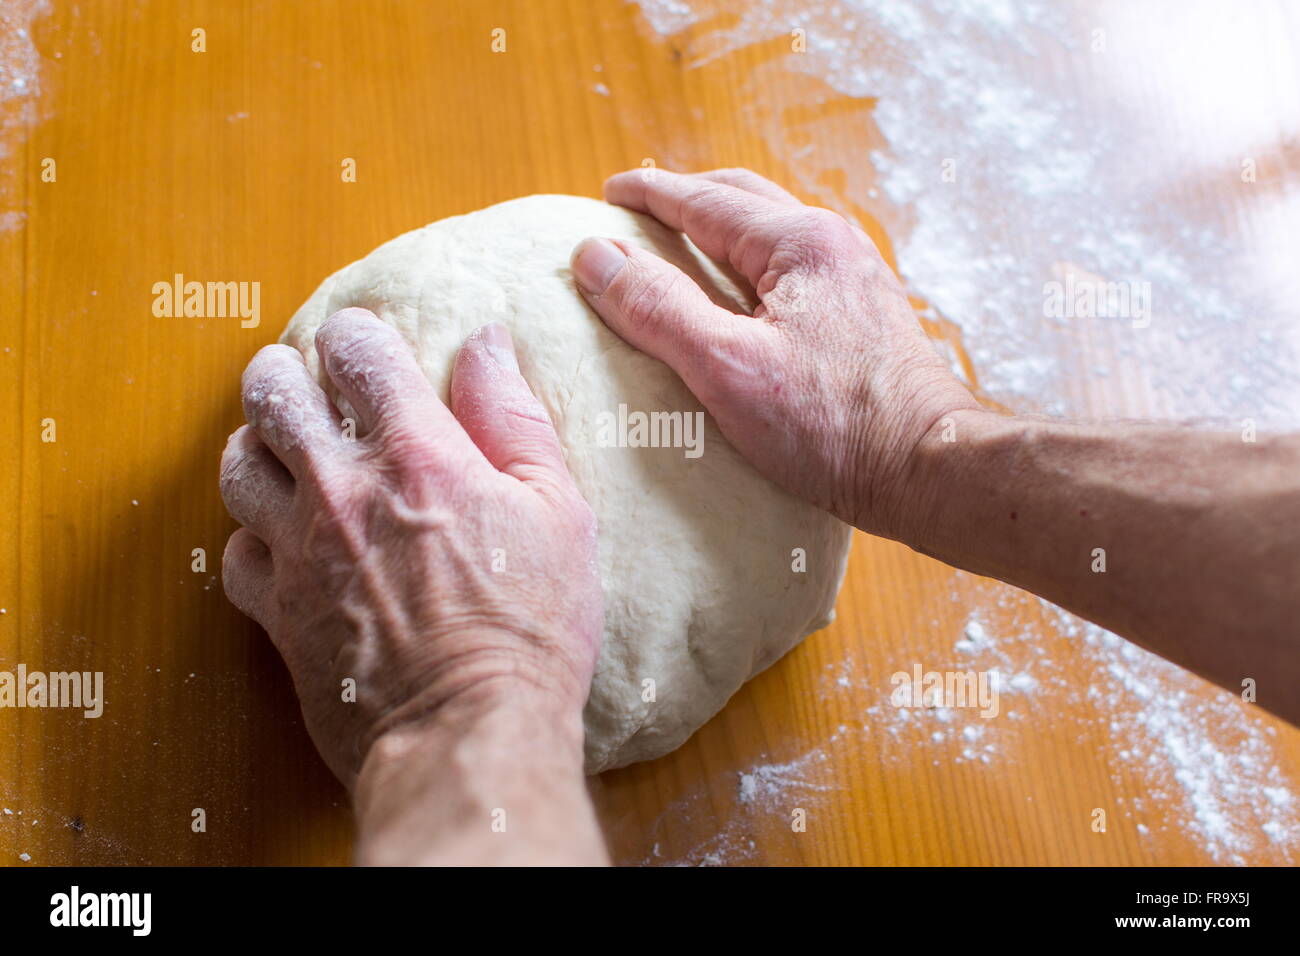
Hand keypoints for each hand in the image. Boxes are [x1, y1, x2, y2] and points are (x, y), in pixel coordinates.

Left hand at [219, 309, 602, 788]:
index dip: (357, 334)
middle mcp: (343, 490)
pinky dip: (252, 537)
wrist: (468, 734)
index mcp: (418, 454)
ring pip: (237, 466)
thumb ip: (514, 419)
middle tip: (303, 380)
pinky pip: (235, 554)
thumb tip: (486, 344)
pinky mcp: (278, 613)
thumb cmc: (530, 627)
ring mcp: (300, 552)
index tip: (366, 343)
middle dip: (283, 371)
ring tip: (285, 451)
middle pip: (272, 393)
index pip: (359, 352)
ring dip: (257, 444)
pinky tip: (283, 542)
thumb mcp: (557, 511)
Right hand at [571, 167, 978, 536]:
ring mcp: (853, 279)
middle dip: (685, 200)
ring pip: (770, 236)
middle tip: (636, 210)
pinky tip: (737, 295)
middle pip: (742, 202)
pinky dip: (748, 265)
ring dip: (720, 231)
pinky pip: (790, 270)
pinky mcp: (862, 317)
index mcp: (800, 243)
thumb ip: (658, 308)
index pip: (704, 200)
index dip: (649, 195)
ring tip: (679, 247)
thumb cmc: (833, 426)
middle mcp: (833, 245)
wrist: (928, 471)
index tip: (607, 194)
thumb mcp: (726, 368)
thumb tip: (595, 255)